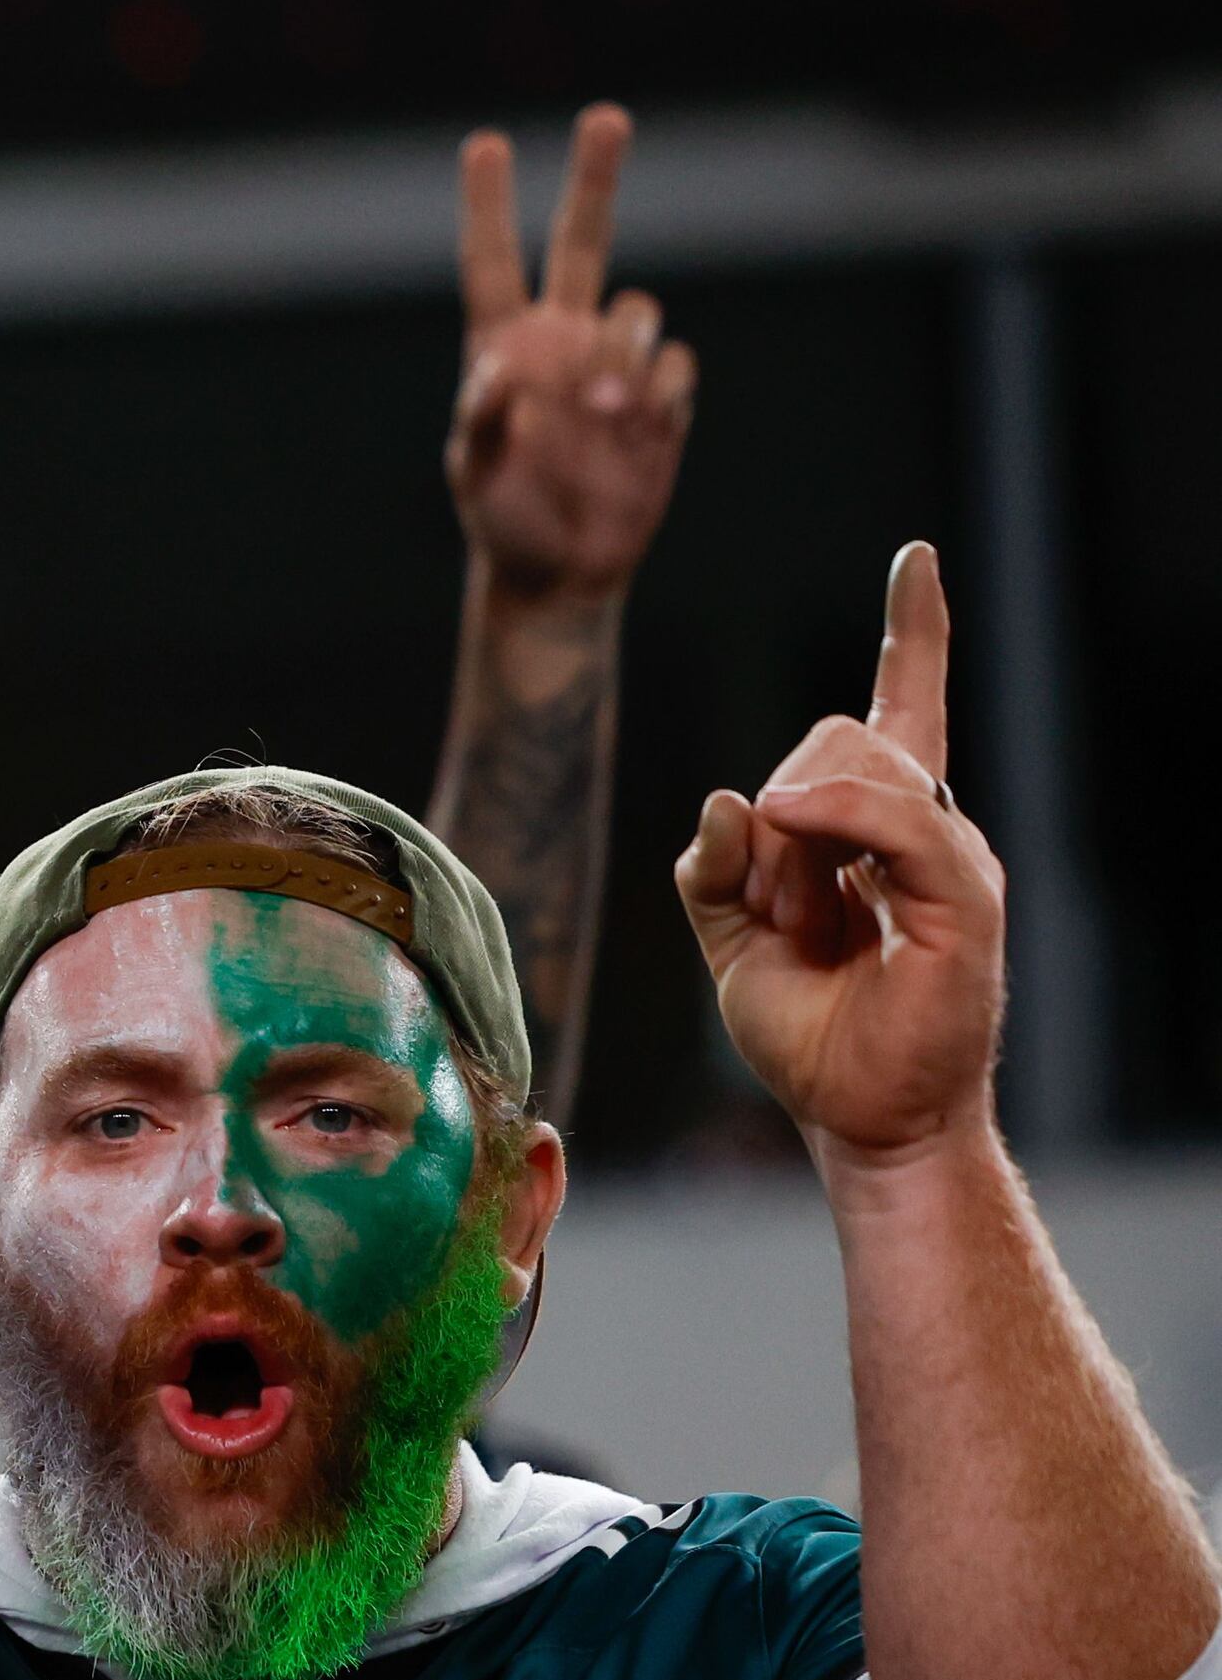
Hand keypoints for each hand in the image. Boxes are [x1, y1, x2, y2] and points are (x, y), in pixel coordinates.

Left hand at [449, 104, 695, 606]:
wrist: (559, 567)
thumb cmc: (502, 515)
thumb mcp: (473, 469)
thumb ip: (480, 417)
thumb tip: (504, 368)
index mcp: (506, 345)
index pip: (493, 261)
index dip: (489, 204)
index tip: (484, 144)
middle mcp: (565, 339)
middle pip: (584, 242)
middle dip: (596, 179)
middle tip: (605, 118)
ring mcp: (617, 364)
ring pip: (639, 309)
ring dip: (624, 350)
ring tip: (601, 407)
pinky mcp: (663, 399)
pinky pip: (675, 365)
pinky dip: (658, 389)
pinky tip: (636, 424)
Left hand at [674, 543, 1001, 1160]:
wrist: (863, 1117)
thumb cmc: (810, 1034)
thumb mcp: (732, 943)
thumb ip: (715, 871)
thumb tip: (725, 800)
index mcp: (880, 832)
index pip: (903, 710)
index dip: (913, 636)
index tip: (916, 563)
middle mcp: (925, 830)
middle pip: (836, 739)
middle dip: (773, 815)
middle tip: (778, 912)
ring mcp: (950, 856)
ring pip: (855, 768)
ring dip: (788, 844)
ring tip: (803, 926)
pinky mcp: (964, 894)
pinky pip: (895, 819)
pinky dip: (832, 821)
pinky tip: (793, 845)